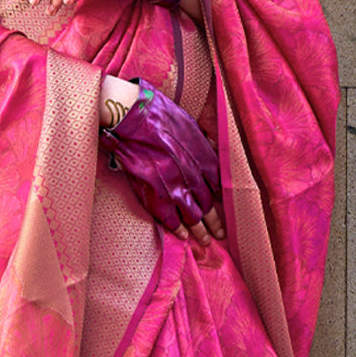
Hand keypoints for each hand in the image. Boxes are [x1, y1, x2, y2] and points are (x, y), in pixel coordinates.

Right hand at [100, 78, 223, 246]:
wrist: (133, 118)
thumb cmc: (159, 115)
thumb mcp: (189, 125)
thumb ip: (203, 143)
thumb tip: (212, 149)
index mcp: (204, 159)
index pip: (218, 186)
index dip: (220, 199)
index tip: (221, 206)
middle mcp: (193, 177)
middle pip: (208, 205)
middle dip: (215, 221)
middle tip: (220, 233)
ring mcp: (174, 189)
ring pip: (193, 217)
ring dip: (200, 231)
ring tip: (205, 241)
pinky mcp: (155, 196)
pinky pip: (171, 220)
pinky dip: (178, 230)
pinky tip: (183, 236)